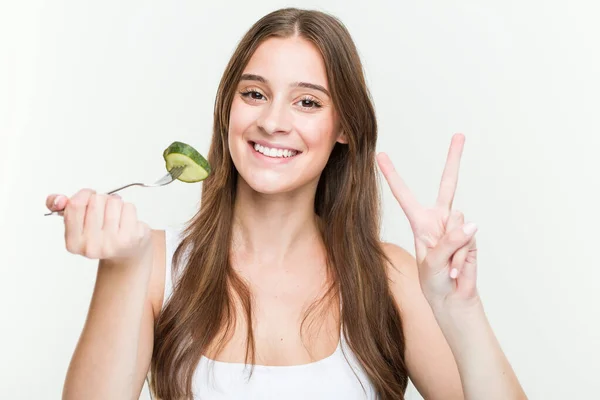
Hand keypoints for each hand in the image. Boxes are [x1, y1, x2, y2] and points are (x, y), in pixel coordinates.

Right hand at [46, 189, 151, 262]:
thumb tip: (59, 199)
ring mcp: (112, 243)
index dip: (84, 194)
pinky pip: (129, 207)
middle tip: (104, 212)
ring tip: (116, 217)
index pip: (75, 205)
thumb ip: (61, 207)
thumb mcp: (76, 222)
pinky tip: (127, 221)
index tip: (89, 197)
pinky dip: (128, 209)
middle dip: (101, 200)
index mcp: (73, 243)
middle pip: (96, 201)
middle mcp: (91, 246)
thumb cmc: (101, 233)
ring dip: (116, 204)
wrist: (127, 252)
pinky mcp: (131, 237)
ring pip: (114, 201)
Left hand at [377, 133, 478, 307]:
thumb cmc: (433, 281)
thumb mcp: (431, 261)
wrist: (452, 299)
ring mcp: (458, 226)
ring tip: (446, 265)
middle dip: (454, 159)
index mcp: (420, 221)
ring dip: (452, 248)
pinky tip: (457, 268)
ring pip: (458, 222)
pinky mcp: (472, 237)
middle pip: (448, 184)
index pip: (404, 194)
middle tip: (459, 135)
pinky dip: (461, 256)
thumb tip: (472, 223)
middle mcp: (440, 219)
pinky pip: (468, 238)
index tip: (380, 156)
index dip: (392, 175)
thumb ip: (449, 241)